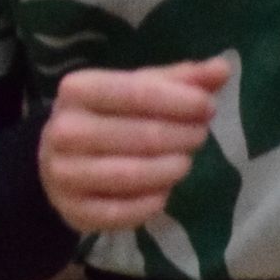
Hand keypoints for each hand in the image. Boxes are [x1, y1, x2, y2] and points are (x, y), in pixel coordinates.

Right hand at [38, 59, 229, 233]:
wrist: (57, 160)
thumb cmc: (107, 117)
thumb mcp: (136, 90)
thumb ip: (180, 80)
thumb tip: (222, 68)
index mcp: (76, 90)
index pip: (135, 92)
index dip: (180, 101)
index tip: (208, 107)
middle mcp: (62, 130)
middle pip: (140, 135)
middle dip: (182, 136)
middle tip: (199, 135)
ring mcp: (63, 172)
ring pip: (132, 175)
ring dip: (171, 169)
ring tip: (184, 162)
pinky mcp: (73, 209)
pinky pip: (123, 212)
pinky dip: (152, 203)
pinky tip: (163, 192)